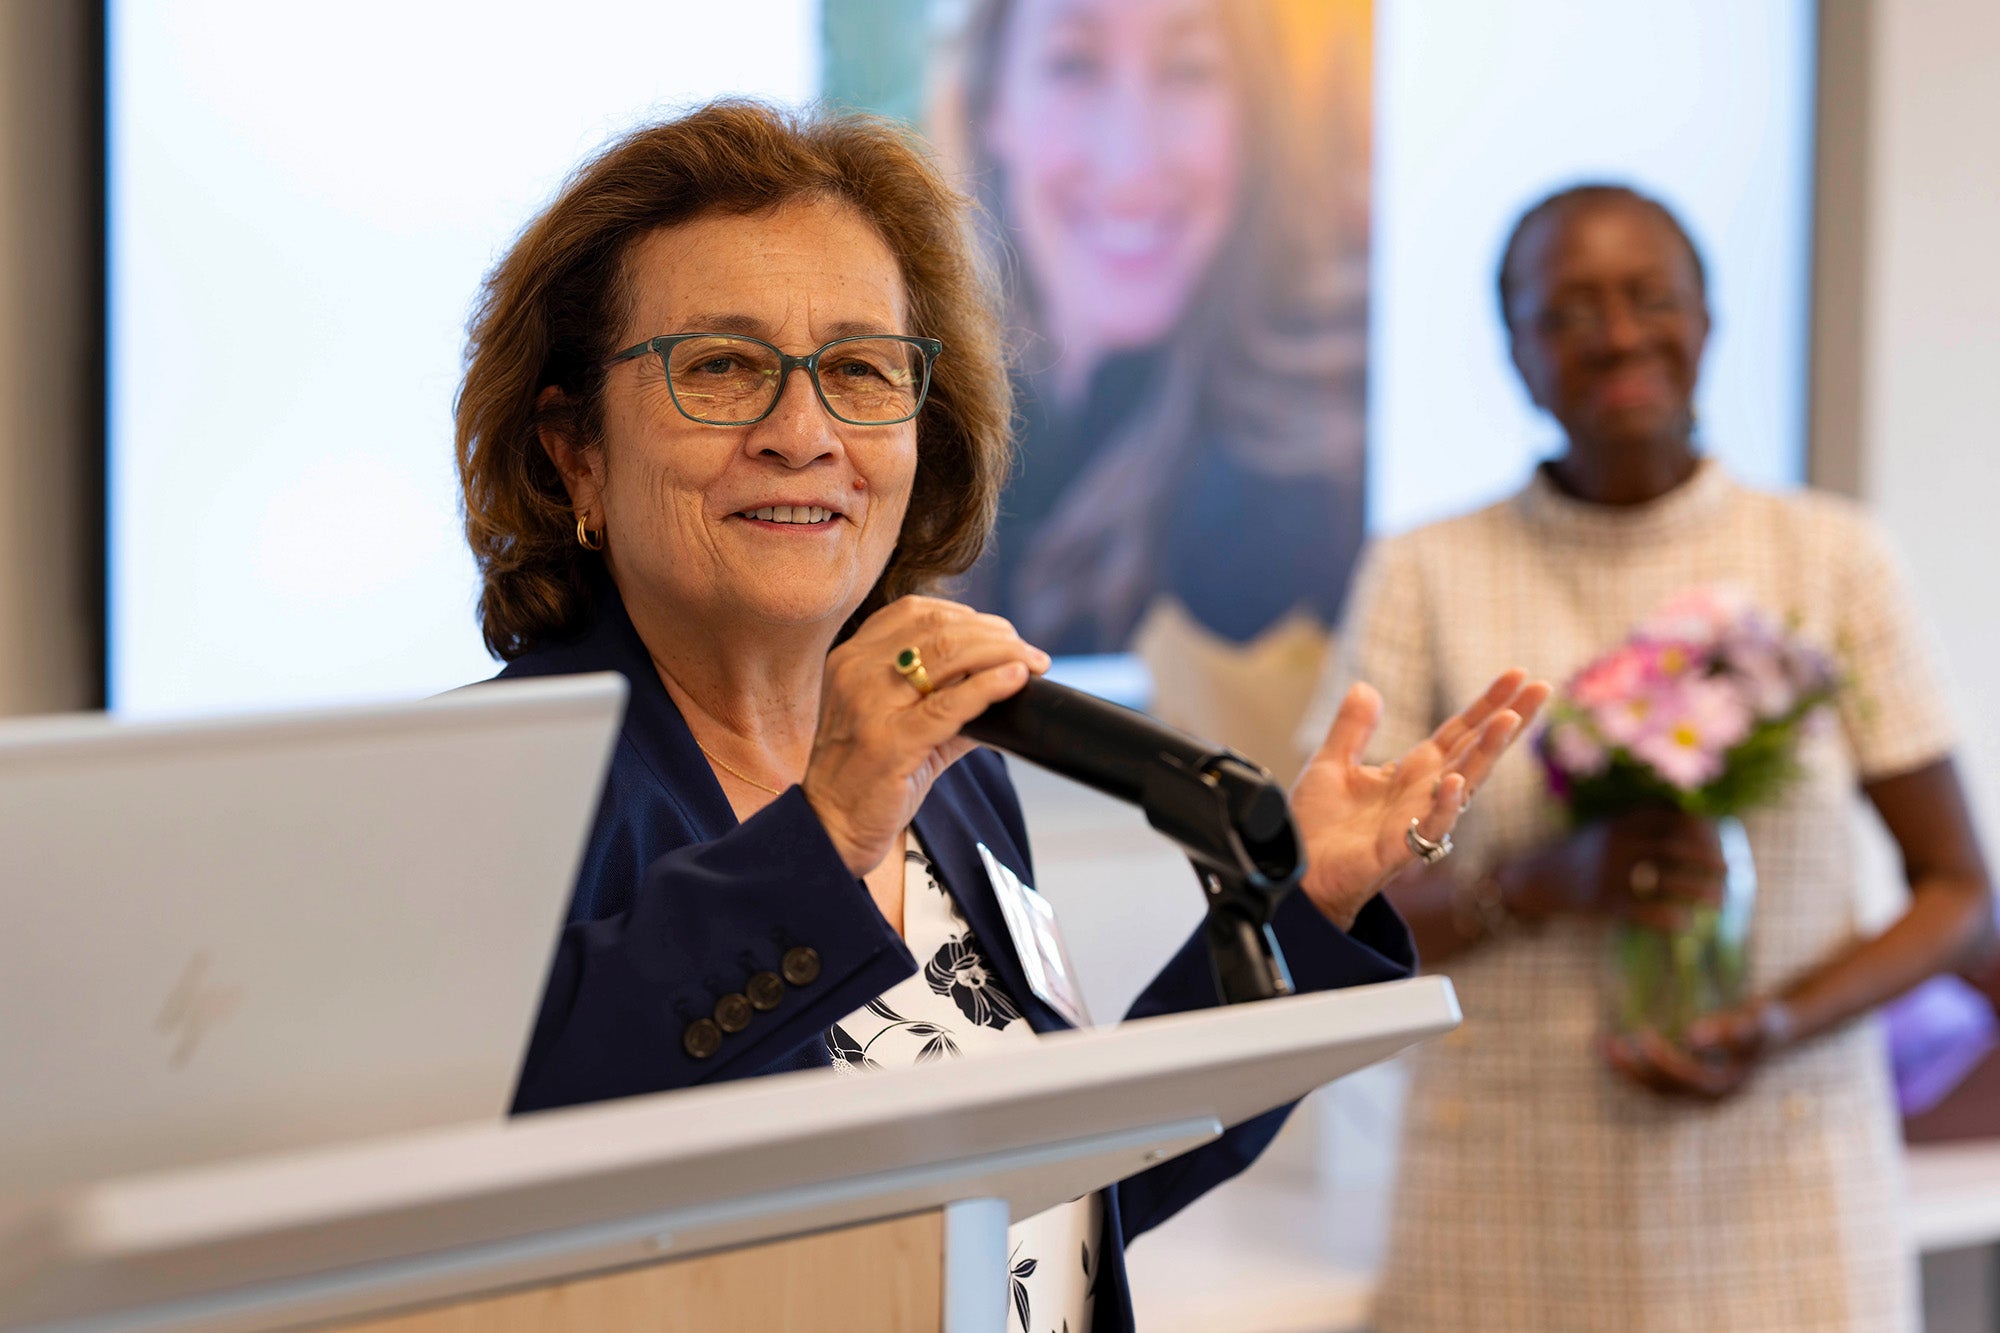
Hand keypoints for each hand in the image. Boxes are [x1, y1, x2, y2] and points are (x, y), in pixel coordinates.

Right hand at [803, 597, 1047, 875]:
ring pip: (948, 655)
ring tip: (1032, 663)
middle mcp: (855, 671)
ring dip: (1002, 653)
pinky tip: (1016, 679)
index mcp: (852, 658)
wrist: (831, 826)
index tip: (1003, 634)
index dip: (968, 616)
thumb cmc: (868, 776)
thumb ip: (946, 697)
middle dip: (995, 634)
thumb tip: (1006, 679)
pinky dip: (990, 686)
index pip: (916, 611)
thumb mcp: (899, 722)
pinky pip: (949, 704)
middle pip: (939, 628)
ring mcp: (869, 705)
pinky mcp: (890, 743)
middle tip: (1029, 652)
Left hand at [1292, 669, 1549, 928]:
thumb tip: (1365, 687)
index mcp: (1412, 772)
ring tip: (1510, 719)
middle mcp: (1424, 794)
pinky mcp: (1399, 850)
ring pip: (1464, 784)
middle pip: (1475, 751)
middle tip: (1542, 688)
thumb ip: (1352, 729)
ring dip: (1487, 752)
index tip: (1518, 674)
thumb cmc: (1316, 827)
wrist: (1295, 874)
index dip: (1487, 703)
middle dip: (1508, 720)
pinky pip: (1431, 827)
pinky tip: (1455, 781)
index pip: (1459, 732)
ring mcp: (1417, 821)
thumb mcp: (1331, 764)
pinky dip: (1445, 805)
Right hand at [1514, 807, 1726, 929]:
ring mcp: (1609, 874)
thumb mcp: (1609, 826)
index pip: (1670, 819)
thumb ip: (1643, 821)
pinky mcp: (1602, 902)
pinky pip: (1642, 911)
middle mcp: (1616, 844)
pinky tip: (1685, 924)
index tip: (1720, 838)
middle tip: (1730, 869)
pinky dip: (1666, 918)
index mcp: (1620, 822)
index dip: (1701, 828)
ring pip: (1664, 881)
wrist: (1539, 877)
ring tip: (1721, 900)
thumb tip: (1695, 817)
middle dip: (1707, 858)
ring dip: (1698, 890)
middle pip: (1673, 847)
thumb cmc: (1585, 852)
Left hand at [1602, 998, 1791, 1099]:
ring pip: (1652, 1087)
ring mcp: (1695, 1092)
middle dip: (1635, 1067)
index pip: (1689, 1080)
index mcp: (1725, 1086)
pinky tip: (1607, 1044)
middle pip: (1664, 1089)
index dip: (1665, 1062)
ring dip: (1624, 1069)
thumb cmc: (1765, 1021)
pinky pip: (1650, 1079)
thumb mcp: (1757, 1021)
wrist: (1770, 1029)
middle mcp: (1708, 1096)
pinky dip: (1628, 1065)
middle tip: (1610, 1042)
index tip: (1642, 1037)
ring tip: (1601, 1043)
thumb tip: (1691, 1039)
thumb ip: (1731, 1029)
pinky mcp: (1684, 1082)